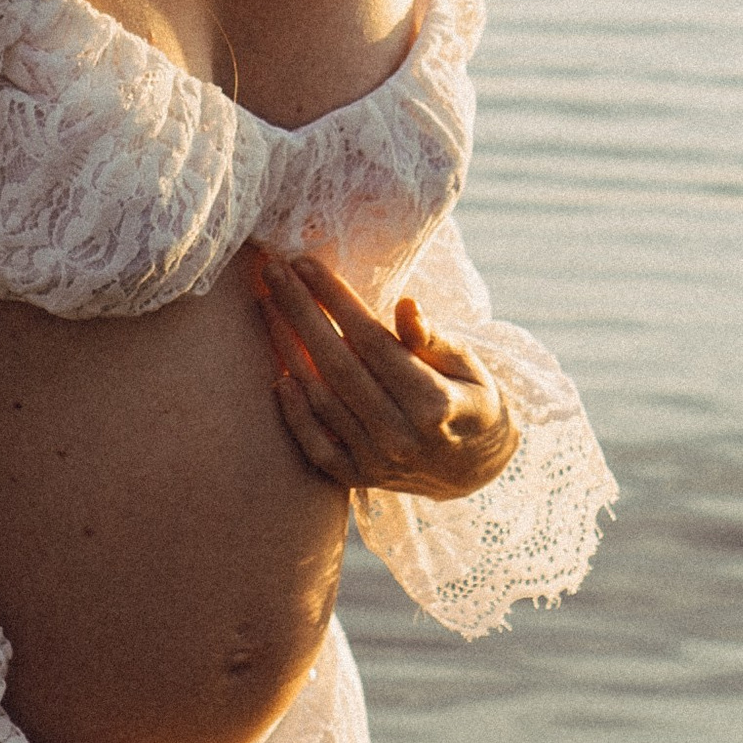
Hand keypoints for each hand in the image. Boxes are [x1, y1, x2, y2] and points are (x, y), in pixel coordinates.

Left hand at [251, 251, 521, 500]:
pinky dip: (295, 414)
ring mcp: (377, 461)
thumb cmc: (471, 400)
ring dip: (287, 349)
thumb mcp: (468, 364)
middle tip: (274, 272)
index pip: (371, 340)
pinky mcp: (359, 478)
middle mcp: (400, 435)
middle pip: (337, 364)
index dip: (335, 300)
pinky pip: (316, 447)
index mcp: (433, 402)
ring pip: (320, 399)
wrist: (475, 469)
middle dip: (300, 312)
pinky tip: (278, 377)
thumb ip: (433, 339)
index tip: (306, 264)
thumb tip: (407, 306)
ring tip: (267, 306)